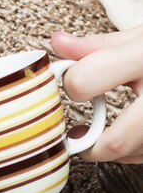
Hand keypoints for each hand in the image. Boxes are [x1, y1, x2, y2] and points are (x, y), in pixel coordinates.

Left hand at [50, 24, 142, 163]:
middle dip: (88, 144)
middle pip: (117, 140)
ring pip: (135, 154)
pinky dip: (132, 152)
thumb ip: (96, 46)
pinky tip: (127, 137)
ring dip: (110, 151)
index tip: (70, 83)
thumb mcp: (139, 37)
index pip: (86, 80)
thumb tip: (57, 43)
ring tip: (97, 136)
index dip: (70, 83)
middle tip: (76, 136)